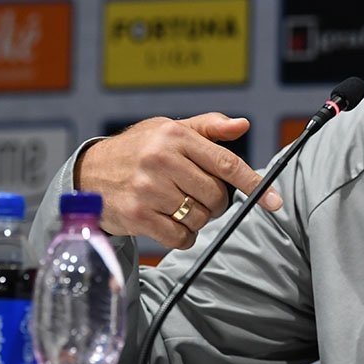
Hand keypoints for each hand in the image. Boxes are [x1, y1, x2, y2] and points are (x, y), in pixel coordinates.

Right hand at [76, 113, 282, 249]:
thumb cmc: (138, 149)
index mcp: (175, 136)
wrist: (89, 173)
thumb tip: (241, 125)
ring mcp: (148, 189)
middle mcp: (161, 160)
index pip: (227, 164)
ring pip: (200, 218)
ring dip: (198, 219)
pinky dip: (184, 236)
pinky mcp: (137, 216)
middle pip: (217, 196)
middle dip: (217, 202)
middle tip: (200, 197)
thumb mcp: (170, 129)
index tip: (275, 202)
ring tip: (180, 206)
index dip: (255, 185)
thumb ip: (208, 127)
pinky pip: (180, 237)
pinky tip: (171, 224)